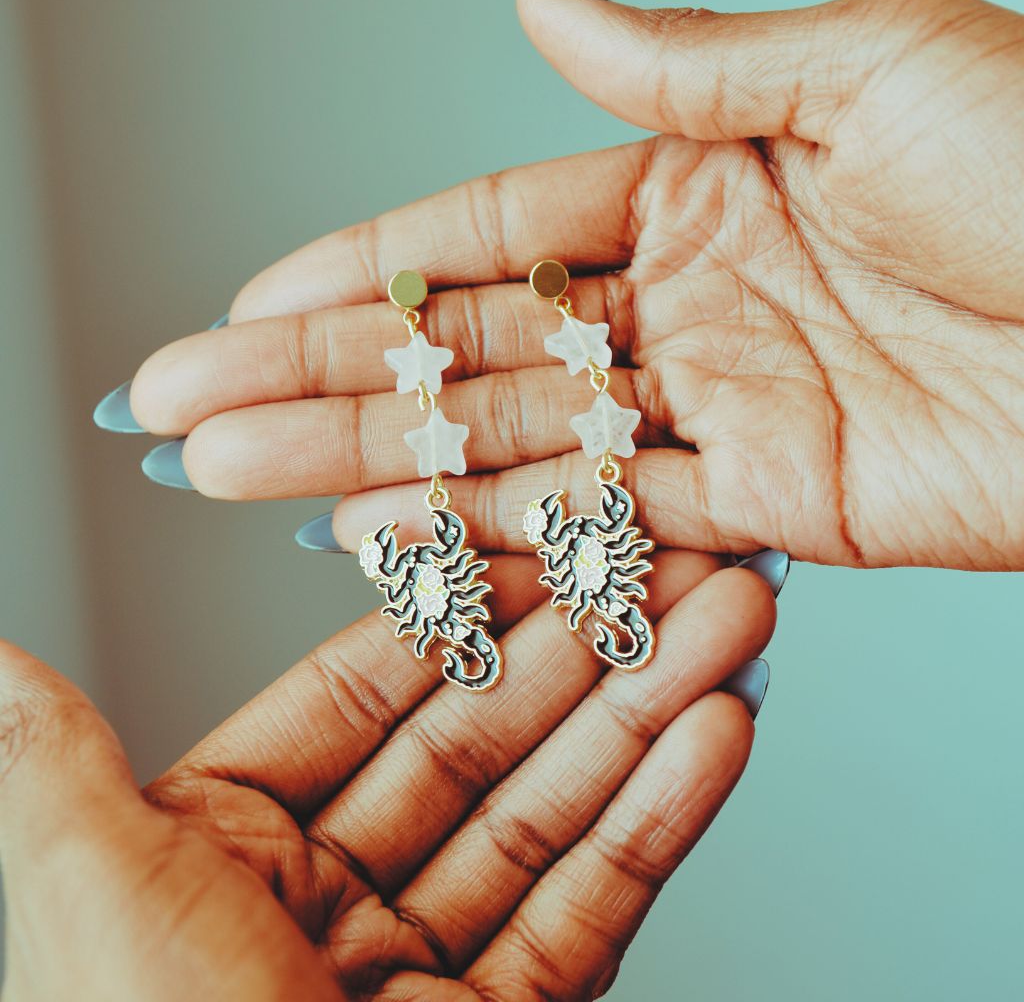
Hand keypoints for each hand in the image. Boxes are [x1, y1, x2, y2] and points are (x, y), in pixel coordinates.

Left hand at [0, 556, 773, 1000]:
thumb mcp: (95, 902)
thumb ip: (56, 768)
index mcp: (226, 847)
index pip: (365, 695)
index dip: (460, 614)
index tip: (540, 547)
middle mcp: (332, 896)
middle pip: (482, 742)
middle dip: (587, 653)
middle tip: (671, 571)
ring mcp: (429, 968)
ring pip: (554, 814)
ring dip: (649, 715)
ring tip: (725, 628)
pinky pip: (595, 909)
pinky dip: (661, 820)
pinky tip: (716, 735)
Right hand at [121, 0, 1023, 571]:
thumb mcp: (862, 64)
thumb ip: (681, 65)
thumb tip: (537, 1)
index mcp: (695, 185)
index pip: (483, 232)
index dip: (359, 270)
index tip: (246, 304)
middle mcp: (683, 302)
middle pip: (462, 350)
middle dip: (315, 380)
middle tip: (189, 411)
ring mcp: (712, 411)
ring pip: (506, 444)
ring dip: (369, 462)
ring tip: (242, 476)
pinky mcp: (762, 507)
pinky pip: (602, 520)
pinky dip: (493, 529)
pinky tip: (386, 533)